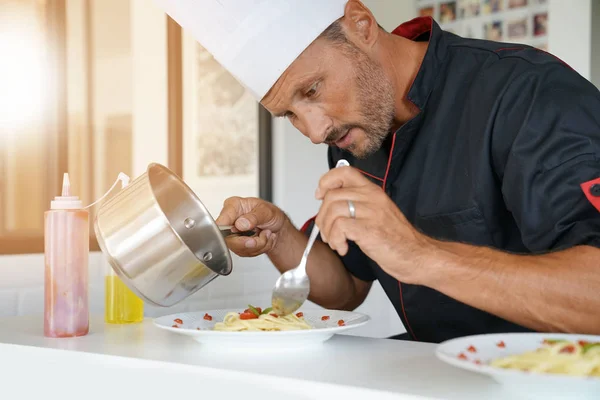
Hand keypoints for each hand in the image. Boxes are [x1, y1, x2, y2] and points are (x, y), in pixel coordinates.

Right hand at [215, 197, 288, 256]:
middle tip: (263, 235)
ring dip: (258, 245)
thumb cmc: (270, 213)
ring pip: (240, 249)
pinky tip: (263, 239)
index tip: (239, 232)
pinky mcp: (238, 246)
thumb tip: (240, 224)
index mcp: (232, 207)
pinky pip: (246, 253)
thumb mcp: (265, 211)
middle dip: (250, 242)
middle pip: (229, 240)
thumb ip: (253, 217)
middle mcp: (230, 221)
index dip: (226, 231)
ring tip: (266, 234)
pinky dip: (259, 248)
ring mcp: (233, 235)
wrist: (277, 225)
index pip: (220, 222)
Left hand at [314, 166, 432, 283]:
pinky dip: (336, 240)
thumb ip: (358, 205)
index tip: (320, 196)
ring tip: (336, 243)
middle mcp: (372, 198)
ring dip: (327, 230)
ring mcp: (371, 213)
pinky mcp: (369, 229)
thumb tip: (330, 206)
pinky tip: (344, 249)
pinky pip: (339, 227)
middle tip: (327, 233)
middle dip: (322, 217)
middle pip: (331, 196)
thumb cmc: (397, 239)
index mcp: (373, 191)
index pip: (344, 172)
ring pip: (333, 210)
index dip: (326, 181)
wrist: (417, 256)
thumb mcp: (377, 213)